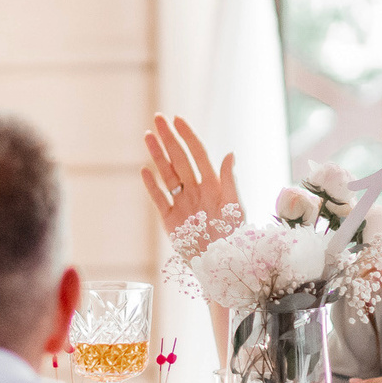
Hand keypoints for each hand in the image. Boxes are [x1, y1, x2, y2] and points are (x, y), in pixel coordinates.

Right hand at [141, 113, 239, 234]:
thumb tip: (230, 154)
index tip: (177, 120)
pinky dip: (152, 185)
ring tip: (148, 136)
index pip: (198, 154)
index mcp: (213, 184)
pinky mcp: (170, 219)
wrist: (222, 263)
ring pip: (167, 174)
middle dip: (169, 138)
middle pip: (179, 159)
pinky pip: (159, 198)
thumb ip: (229, 181)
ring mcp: (181, 203)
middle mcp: (195, 190)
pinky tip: (144, 170)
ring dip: (157, 155)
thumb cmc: (234, 236)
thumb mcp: (236, 207)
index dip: (188, 136)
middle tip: (157, 118)